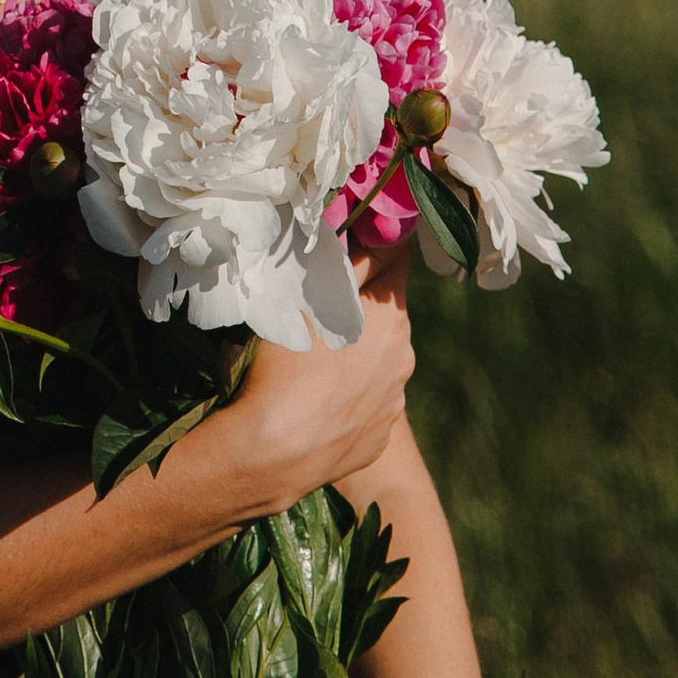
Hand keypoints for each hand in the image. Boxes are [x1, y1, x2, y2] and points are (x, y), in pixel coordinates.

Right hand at [210, 242, 414, 519]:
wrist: (273, 453)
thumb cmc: (285, 362)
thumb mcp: (308, 296)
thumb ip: (344, 259)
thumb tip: (368, 225)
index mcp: (392, 315)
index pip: (396, 257)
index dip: (372, 243)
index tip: (351, 238)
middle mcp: (405, 357)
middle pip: (386, 312)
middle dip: (360, 302)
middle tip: (317, 305)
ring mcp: (394, 403)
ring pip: (378, 360)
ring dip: (355, 351)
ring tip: (311, 360)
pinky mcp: (377, 439)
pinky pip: (366, 403)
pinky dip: (348, 395)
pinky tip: (315, 399)